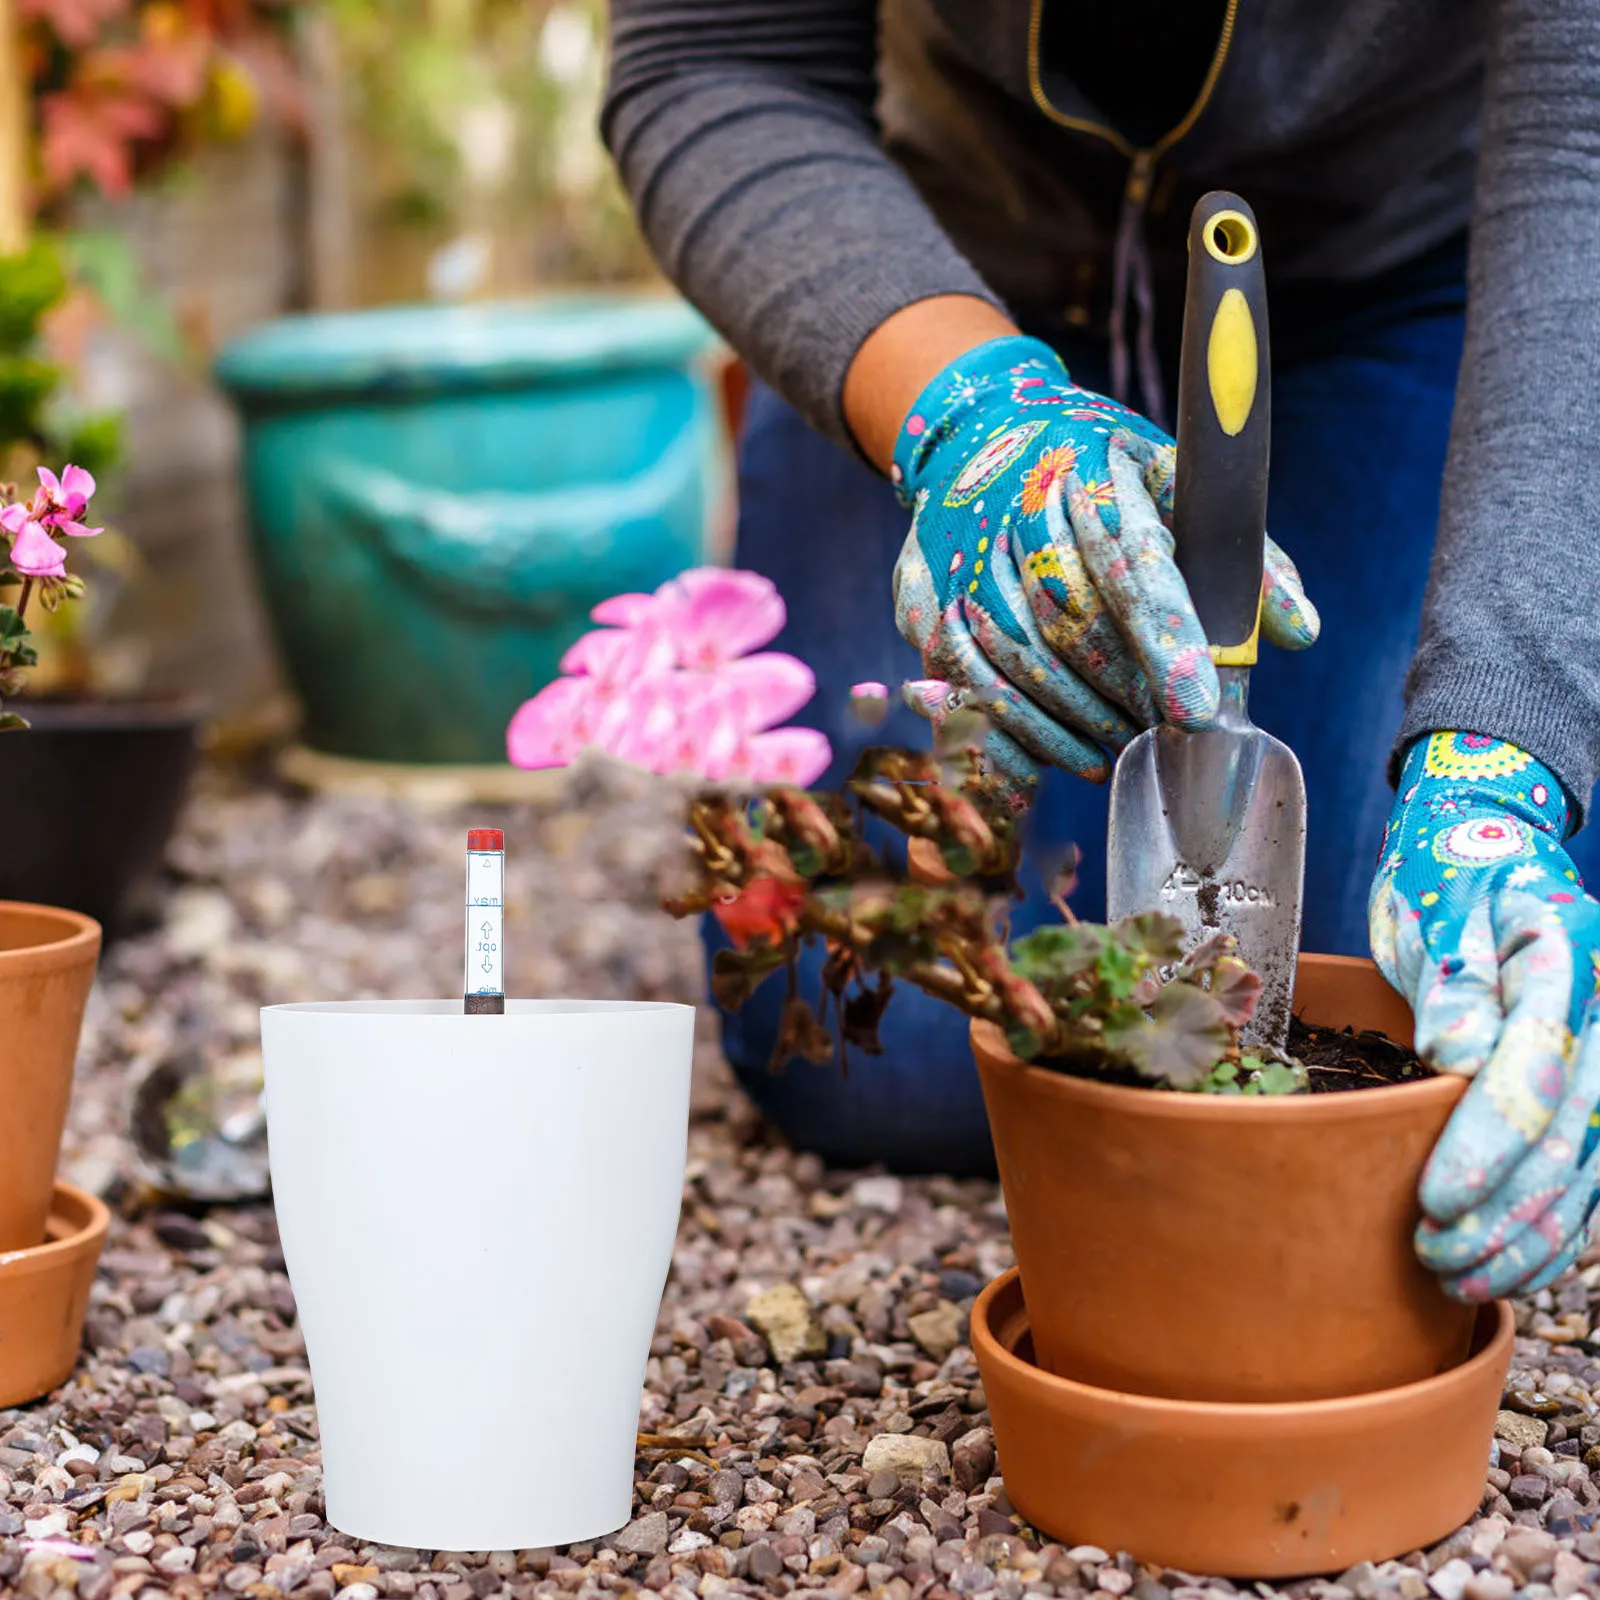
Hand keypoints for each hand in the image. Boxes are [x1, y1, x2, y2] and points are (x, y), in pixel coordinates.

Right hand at [890, 336, 1316, 801]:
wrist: (979, 433)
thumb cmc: (1100, 469)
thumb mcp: (1180, 484)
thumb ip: (1246, 556)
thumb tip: (1300, 633)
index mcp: (1095, 474)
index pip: (1134, 566)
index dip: (1167, 643)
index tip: (1198, 712)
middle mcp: (1018, 513)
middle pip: (1070, 626)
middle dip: (1122, 696)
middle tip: (1162, 736)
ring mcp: (963, 559)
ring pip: (1012, 663)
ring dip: (1068, 725)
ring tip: (1116, 755)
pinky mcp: (926, 600)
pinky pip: (963, 684)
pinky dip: (1007, 734)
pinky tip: (1052, 762)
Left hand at [1370, 731, 1599, 1299]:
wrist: (1486, 842)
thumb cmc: (1448, 870)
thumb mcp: (1438, 904)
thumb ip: (1455, 977)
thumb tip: (1457, 1057)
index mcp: (1565, 955)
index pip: (1533, 1067)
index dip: (1487, 1144)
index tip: (1434, 1199)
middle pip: (1569, 1131)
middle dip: (1506, 1210)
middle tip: (1439, 1258)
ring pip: (1590, 1162)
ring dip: (1533, 1234)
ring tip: (1468, 1280)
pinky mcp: (1596, 1076)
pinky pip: (1593, 1164)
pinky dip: (1559, 1223)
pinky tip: (1518, 1268)